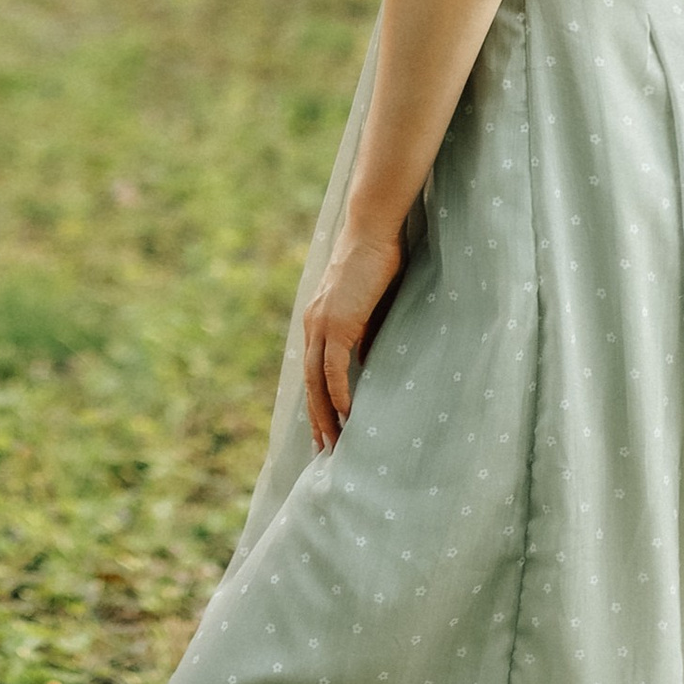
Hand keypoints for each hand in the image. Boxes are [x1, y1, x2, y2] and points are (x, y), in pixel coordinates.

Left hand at [302, 231, 405, 453]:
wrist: (371, 234)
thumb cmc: (374, 263)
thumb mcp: (367, 307)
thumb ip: (362, 334)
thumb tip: (364, 362)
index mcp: (317, 323)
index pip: (312, 371)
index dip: (317, 402)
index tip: (323, 428)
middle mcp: (313, 327)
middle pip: (309, 383)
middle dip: (316, 418)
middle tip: (324, 450)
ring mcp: (322, 326)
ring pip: (316, 381)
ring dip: (324, 414)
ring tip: (334, 442)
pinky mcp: (337, 325)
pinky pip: (333, 369)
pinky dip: (338, 393)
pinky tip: (347, 414)